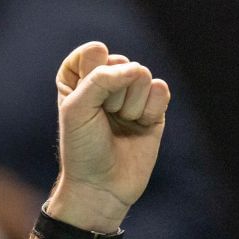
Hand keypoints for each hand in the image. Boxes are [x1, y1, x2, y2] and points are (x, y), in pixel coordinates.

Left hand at [48, 41, 170, 231]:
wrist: (102, 186)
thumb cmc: (82, 149)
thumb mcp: (77, 109)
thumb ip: (100, 79)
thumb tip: (137, 70)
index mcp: (79, 80)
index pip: (93, 51)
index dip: (90, 72)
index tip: (81, 97)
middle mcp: (106, 84)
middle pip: (121, 62)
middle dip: (112, 92)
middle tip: (102, 118)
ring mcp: (131, 96)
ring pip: (143, 75)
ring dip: (130, 104)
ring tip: (120, 125)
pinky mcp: (154, 109)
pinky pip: (161, 90)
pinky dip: (150, 109)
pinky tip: (140, 126)